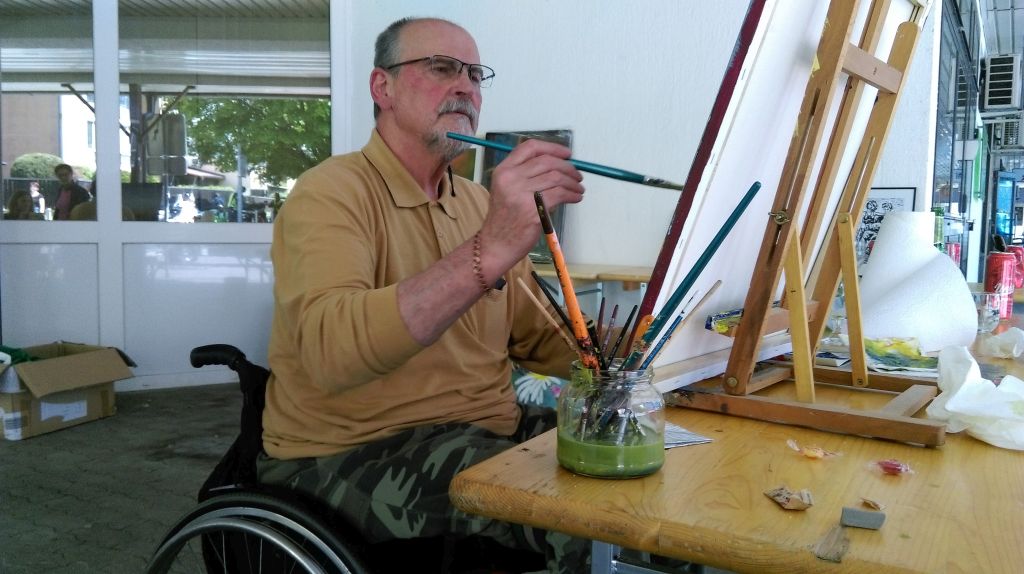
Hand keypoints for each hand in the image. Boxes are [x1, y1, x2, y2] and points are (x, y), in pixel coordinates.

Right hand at [479, 139, 584, 269]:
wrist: (496, 244)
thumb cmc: (504, 219)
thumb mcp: (506, 189)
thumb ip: (525, 175)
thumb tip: (558, 166)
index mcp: (504, 170)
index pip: (530, 148)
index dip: (552, 148)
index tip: (567, 154)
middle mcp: (511, 179)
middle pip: (547, 162)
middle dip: (568, 167)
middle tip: (577, 175)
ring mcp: (521, 194)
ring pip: (556, 177)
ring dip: (573, 182)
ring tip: (579, 188)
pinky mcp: (533, 210)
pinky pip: (560, 194)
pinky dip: (572, 194)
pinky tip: (575, 197)